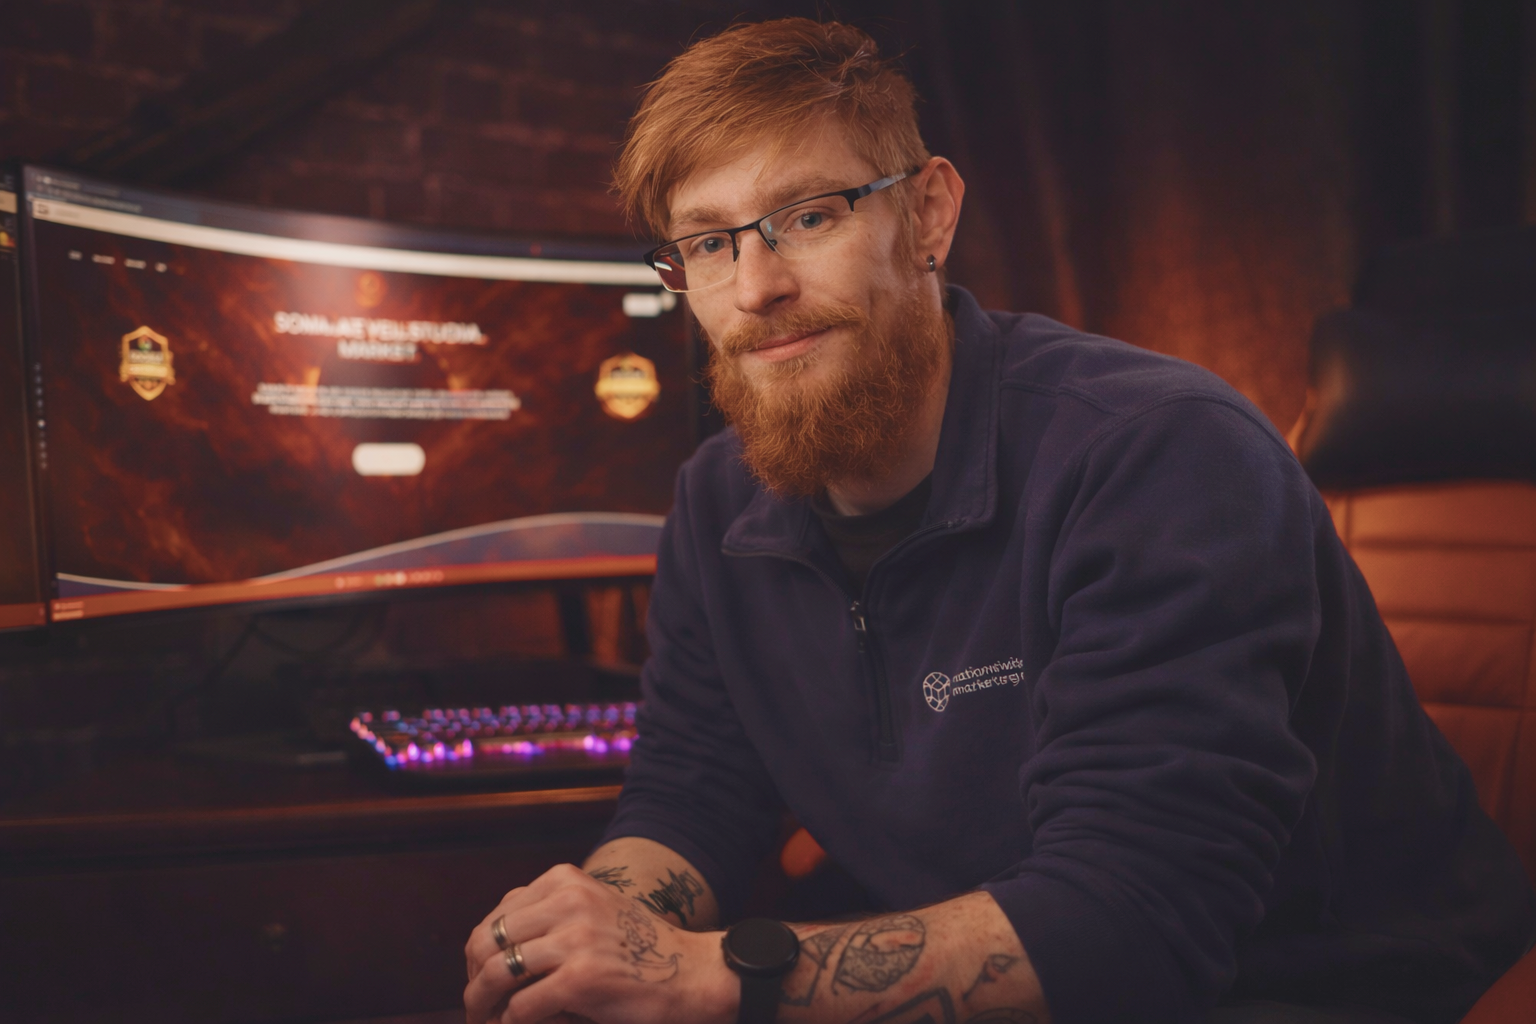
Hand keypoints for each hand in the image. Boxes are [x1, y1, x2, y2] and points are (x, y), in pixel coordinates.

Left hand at [463, 863, 735, 1023]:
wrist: (695, 975)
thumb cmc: (644, 951)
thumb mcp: (594, 912)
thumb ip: (550, 915)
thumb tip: (488, 945)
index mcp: (567, 881)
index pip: (499, 913)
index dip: (481, 951)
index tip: (482, 975)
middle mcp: (568, 901)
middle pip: (487, 940)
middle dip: (474, 977)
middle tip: (478, 1003)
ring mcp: (575, 939)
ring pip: (496, 973)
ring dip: (483, 1004)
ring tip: (485, 1019)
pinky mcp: (581, 979)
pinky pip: (520, 1007)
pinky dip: (511, 1023)